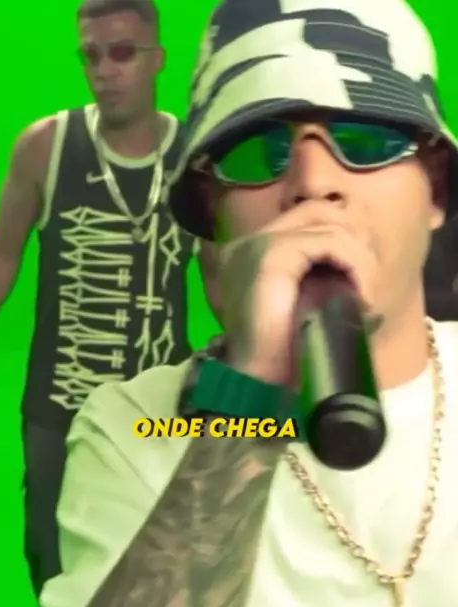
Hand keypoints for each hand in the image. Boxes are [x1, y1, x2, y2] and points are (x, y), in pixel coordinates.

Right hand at [219, 202, 378, 386]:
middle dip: (357, 240)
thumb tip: (364, 263)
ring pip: (330, 221)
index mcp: (252, 252)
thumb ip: (322, 278)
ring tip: (367, 294)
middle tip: (371, 282)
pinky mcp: (272, 255)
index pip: (309, 215)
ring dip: (361, 258)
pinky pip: (330, 242)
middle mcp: (250, 241)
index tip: (366, 273)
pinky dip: (355, 264)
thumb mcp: (306, 307)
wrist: (258, 384)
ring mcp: (257, 244)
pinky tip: (362, 293)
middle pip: (321, 209)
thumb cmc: (282, 356)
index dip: (346, 236)